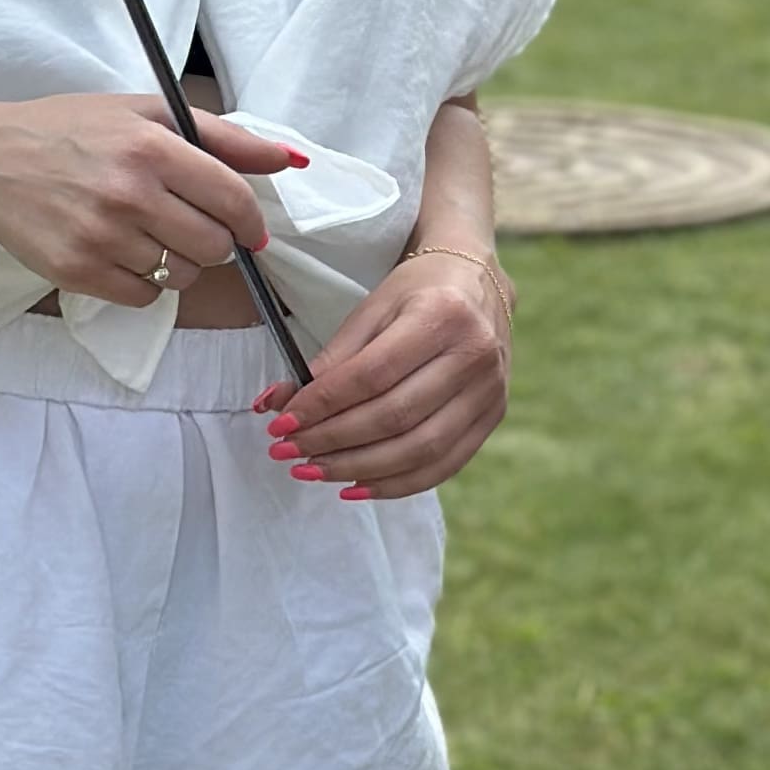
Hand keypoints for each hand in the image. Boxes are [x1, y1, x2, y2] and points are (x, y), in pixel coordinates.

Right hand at [0, 90, 302, 310]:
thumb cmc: (68, 130)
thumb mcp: (144, 113)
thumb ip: (222, 137)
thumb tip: (289, 159)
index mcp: (150, 147)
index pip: (233, 200)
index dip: (251, 221)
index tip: (249, 228)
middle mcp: (128, 194)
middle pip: (214, 246)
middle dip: (214, 241)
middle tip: (189, 224)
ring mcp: (101, 238)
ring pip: (181, 276)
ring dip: (179, 263)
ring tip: (150, 235)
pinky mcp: (78, 272)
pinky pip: (144, 297)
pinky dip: (145, 283)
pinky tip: (123, 253)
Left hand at [262, 250, 512, 501]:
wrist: (478, 284)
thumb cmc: (418, 294)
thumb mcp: (372, 308)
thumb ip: (331, 358)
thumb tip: (277, 405)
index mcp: (442, 315)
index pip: (372, 374)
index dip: (323, 405)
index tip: (281, 424)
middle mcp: (474, 355)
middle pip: (395, 416)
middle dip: (333, 441)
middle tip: (287, 451)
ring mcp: (490, 391)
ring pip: (419, 450)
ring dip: (358, 469)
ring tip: (313, 470)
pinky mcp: (493, 417)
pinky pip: (442, 466)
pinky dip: (395, 484)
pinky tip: (355, 485)